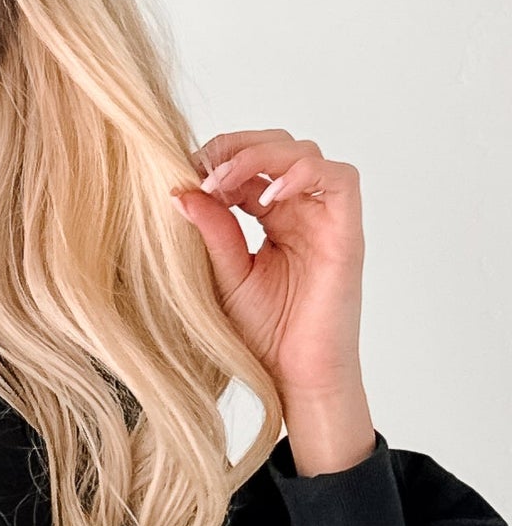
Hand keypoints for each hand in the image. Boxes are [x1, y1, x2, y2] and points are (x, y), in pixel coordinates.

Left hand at [172, 128, 376, 474]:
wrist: (297, 378)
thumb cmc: (264, 336)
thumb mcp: (224, 277)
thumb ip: (211, 233)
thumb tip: (179, 192)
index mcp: (272, 217)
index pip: (249, 164)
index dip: (218, 158)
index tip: (183, 172)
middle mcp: (301, 211)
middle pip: (277, 147)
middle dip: (236, 148)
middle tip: (200, 170)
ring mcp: (325, 218)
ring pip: (305, 153)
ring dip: (261, 156)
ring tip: (222, 182)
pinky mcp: (346, 232)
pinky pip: (338, 179)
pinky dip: (303, 174)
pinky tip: (267, 198)